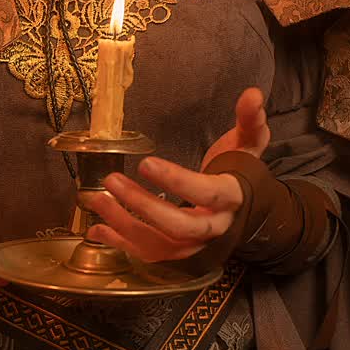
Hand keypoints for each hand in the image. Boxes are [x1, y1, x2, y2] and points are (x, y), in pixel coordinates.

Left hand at [86, 87, 270, 265]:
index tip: (145, 163)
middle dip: (143, 205)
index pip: (206, 193)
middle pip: (180, 226)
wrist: (244, 206)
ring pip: (160, 244)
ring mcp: (195, 245)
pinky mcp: (178, 253)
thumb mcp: (248, 142)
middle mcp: (215, 227)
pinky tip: (97, 228)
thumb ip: (250, 119)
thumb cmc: (238, 169)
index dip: (177, 181)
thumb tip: (252, 94)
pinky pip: (149, 255)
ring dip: (124, 224)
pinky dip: (120, 244)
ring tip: (97, 199)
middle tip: (112, 181)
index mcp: (232, 198)